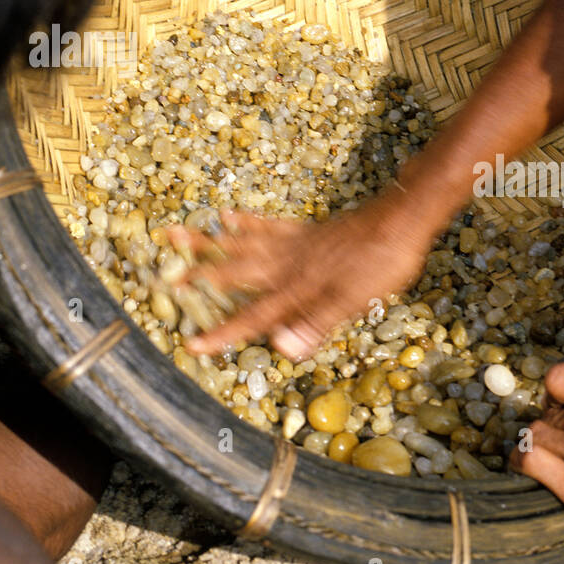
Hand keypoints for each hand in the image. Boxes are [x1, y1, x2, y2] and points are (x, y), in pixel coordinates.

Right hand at [167, 193, 432, 359]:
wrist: (401, 219)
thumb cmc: (382, 264)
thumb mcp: (357, 301)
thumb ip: (317, 323)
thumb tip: (281, 347)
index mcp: (298, 288)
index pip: (255, 316)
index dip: (224, 333)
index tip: (191, 344)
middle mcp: (288, 264)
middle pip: (235, 273)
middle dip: (198, 279)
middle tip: (163, 279)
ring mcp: (294, 244)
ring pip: (242, 244)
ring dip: (207, 241)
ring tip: (174, 233)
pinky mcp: (306, 230)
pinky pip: (268, 226)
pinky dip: (245, 223)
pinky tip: (226, 216)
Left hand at [511, 362, 563, 563]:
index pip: (561, 378)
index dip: (556, 394)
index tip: (561, 406)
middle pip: (549, 412)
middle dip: (553, 424)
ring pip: (535, 433)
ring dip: (540, 442)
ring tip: (551, 455)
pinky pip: (529, 460)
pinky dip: (521, 459)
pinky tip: (528, 465)